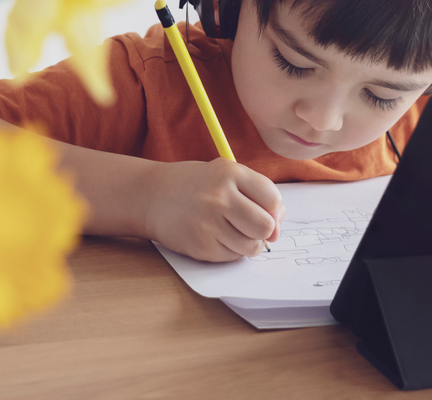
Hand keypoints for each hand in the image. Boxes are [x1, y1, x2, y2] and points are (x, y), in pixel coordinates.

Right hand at [144, 158, 284, 261]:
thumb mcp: (226, 174)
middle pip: (265, 226)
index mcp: (231, 173)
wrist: (153, 196)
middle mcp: (220, 197)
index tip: (266, 212)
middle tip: (254, 227)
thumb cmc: (197, 185)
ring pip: (251, 246)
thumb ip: (257, 193)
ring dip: (249, 243)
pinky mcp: (200, 246)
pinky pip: (232, 256)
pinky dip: (231, 251)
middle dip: (265, 231)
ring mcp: (208, 223)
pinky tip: (217, 237)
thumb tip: (278, 226)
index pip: (273, 199)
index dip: (274, 210)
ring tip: (234, 231)